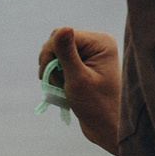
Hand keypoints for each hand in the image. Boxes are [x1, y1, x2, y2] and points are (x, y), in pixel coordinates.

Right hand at [37, 26, 121, 155]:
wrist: (108, 127)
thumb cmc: (97, 106)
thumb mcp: (78, 79)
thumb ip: (68, 54)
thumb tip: (63, 28)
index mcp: (101, 42)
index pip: (63, 34)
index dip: (50, 53)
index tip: (47, 75)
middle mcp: (97, 44)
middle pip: (58, 42)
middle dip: (51, 63)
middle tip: (54, 83)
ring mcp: (91, 54)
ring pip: (56, 53)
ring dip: (53, 71)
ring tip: (61, 88)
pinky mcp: (85, 65)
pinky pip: (61, 63)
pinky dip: (57, 75)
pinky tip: (63, 88)